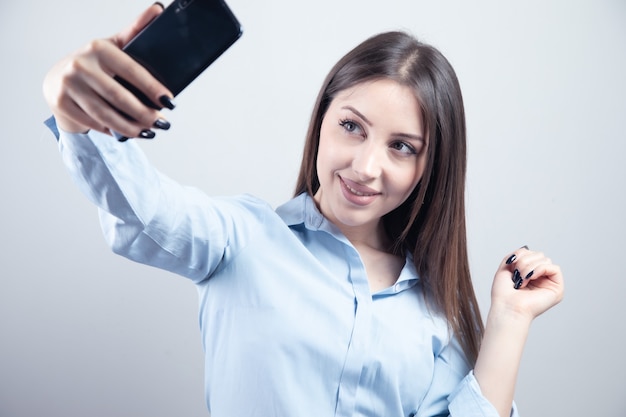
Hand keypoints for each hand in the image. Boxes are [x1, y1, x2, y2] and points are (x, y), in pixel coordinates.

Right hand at [42, 3, 172, 137]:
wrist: (57, 78)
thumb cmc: (94, 63)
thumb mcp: (114, 46)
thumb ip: (136, 31)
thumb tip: (159, 10)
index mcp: (98, 48)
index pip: (131, 70)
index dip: (152, 88)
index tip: (170, 101)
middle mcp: (81, 65)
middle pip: (119, 97)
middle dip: (144, 113)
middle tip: (162, 123)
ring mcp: (69, 85)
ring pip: (106, 114)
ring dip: (131, 127)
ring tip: (149, 132)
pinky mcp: (62, 104)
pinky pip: (94, 122)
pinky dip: (113, 130)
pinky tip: (128, 133)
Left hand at [490, 246, 564, 321]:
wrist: (506, 307)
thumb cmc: (503, 293)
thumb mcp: (506, 267)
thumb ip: (517, 255)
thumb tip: (527, 250)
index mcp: (530, 274)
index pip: (532, 254)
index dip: (521, 255)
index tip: (511, 265)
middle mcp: (541, 279)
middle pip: (539, 255)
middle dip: (524, 261)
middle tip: (517, 275)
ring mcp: (549, 284)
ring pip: (545, 260)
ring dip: (529, 267)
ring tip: (522, 280)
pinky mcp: (557, 289)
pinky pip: (554, 268)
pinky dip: (540, 269)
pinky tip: (530, 278)